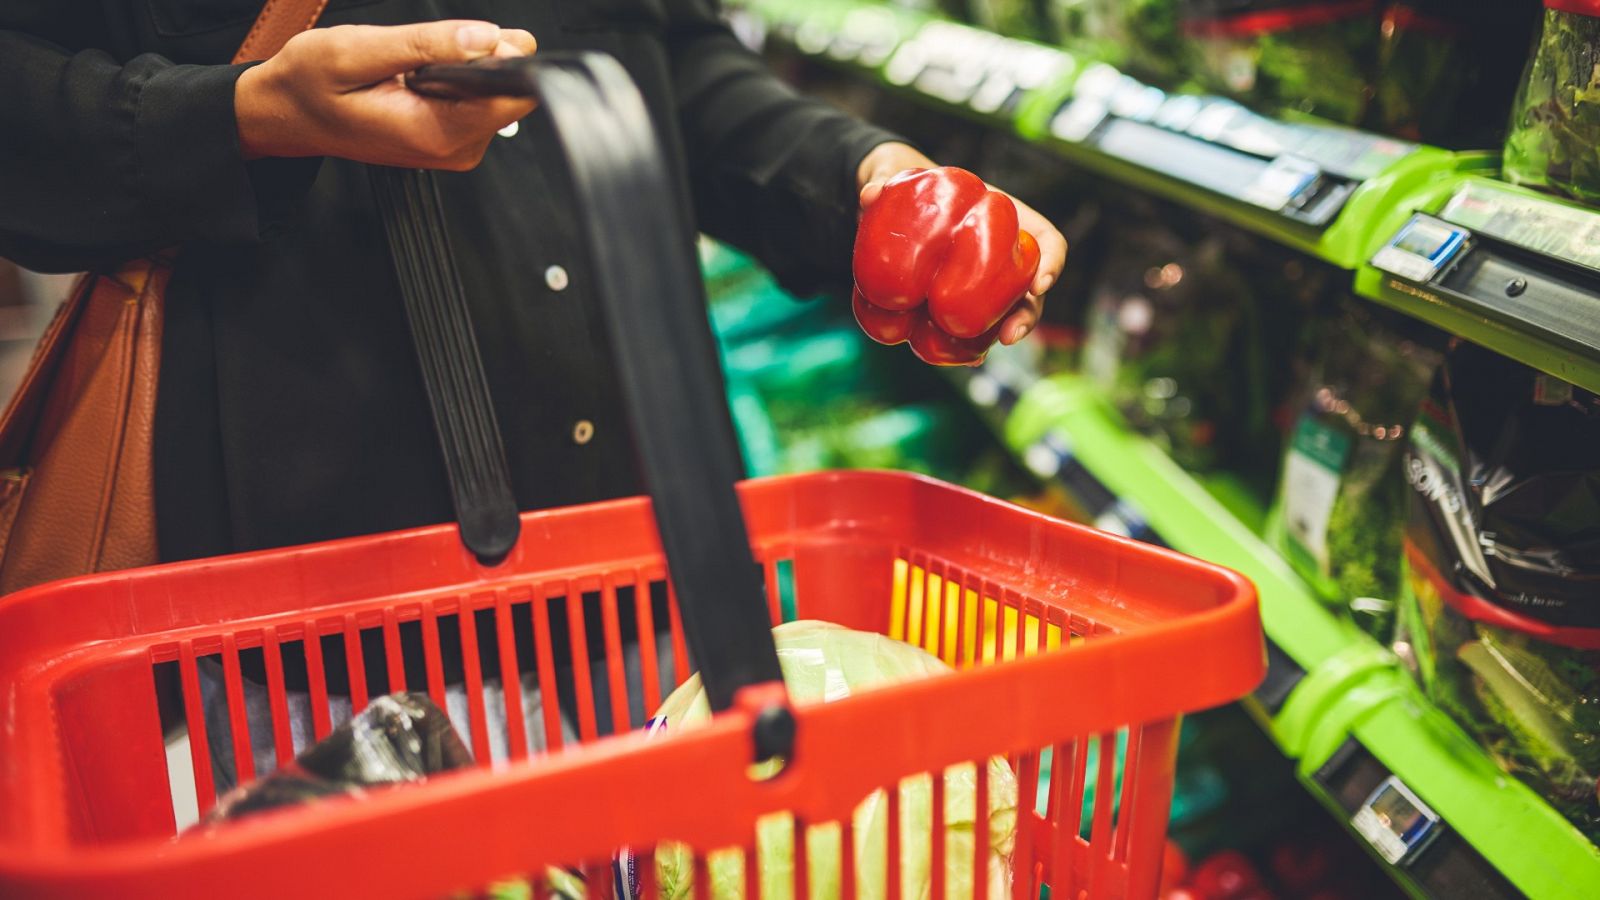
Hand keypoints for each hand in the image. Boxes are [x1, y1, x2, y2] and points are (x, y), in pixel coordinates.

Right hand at [236, 21, 538, 169]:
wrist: (288, 114)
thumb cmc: (310, 86)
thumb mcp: (356, 50)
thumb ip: (425, 44)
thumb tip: (484, 37)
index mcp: (435, 131)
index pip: (511, 98)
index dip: (505, 59)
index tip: (478, 39)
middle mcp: (454, 148)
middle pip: (509, 95)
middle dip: (482, 59)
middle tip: (431, 50)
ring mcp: (456, 147)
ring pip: (495, 94)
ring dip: (465, 68)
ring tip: (415, 68)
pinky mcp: (454, 138)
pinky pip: (478, 98)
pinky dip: (457, 78)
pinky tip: (421, 79)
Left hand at [857, 142, 1066, 344]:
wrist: (884, 202)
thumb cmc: (904, 180)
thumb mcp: (892, 171)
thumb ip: (883, 179)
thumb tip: (871, 194)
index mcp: (1001, 217)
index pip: (1045, 239)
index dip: (1051, 261)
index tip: (1039, 284)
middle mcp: (997, 252)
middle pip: (1029, 287)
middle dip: (1026, 314)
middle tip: (1010, 334)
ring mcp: (978, 279)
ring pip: (1003, 311)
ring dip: (997, 335)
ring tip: (979, 355)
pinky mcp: (950, 299)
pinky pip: (968, 325)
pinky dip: (967, 345)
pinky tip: (960, 358)